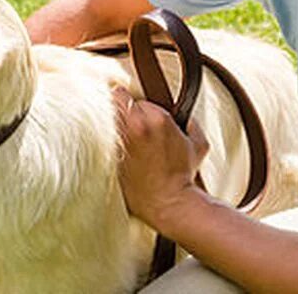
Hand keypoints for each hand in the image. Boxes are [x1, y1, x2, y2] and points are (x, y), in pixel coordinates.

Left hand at [111, 86, 209, 228]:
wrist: (169, 201)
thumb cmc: (182, 175)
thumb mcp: (199, 145)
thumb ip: (191, 124)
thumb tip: (183, 117)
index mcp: (158, 118)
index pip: (135, 96)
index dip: (134, 103)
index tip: (135, 111)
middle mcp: (137, 125)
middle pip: (115, 99)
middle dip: (118, 105)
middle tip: (119, 114)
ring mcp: (121, 140)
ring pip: (104, 115)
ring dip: (107, 119)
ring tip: (109, 125)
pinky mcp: (111, 155)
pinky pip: (97, 137)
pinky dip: (99, 136)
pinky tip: (103, 141)